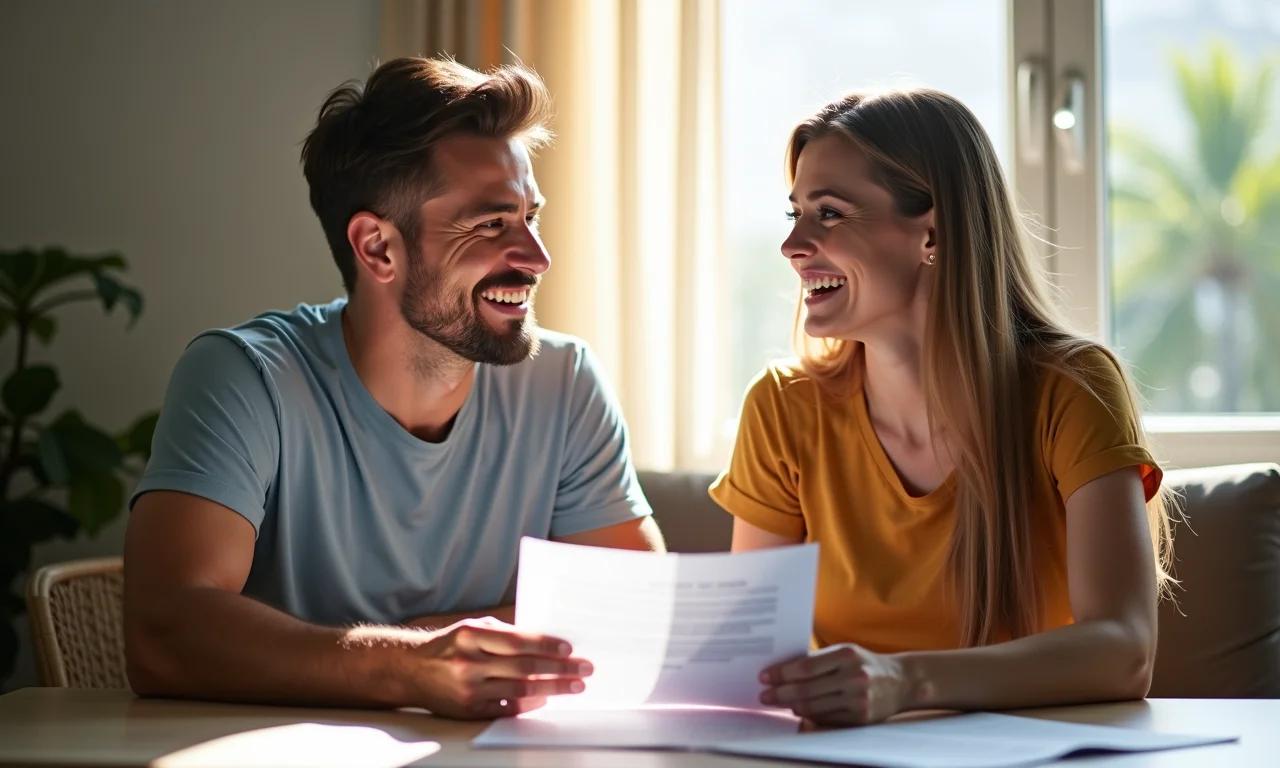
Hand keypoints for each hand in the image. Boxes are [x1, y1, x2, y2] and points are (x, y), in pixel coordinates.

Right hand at [414, 617, 591, 719]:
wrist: (411, 670)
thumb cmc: (450, 645)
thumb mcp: (473, 628)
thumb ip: (505, 633)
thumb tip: (545, 641)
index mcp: (471, 636)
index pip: (517, 641)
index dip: (546, 645)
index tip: (569, 648)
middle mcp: (469, 662)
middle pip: (524, 667)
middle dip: (559, 669)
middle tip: (584, 669)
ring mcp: (468, 689)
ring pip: (519, 690)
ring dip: (552, 688)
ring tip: (574, 686)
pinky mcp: (468, 710)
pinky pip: (506, 709)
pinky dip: (529, 704)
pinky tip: (545, 699)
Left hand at [759, 644, 916, 725]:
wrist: (902, 681)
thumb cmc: (865, 663)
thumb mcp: (845, 652)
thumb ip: (818, 660)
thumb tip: (782, 670)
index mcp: (847, 655)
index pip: (805, 667)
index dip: (781, 674)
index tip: (764, 677)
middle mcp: (853, 677)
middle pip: (806, 690)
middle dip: (780, 693)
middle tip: (764, 695)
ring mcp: (858, 700)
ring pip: (813, 707)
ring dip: (791, 706)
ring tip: (777, 702)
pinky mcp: (860, 718)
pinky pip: (826, 719)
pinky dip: (809, 715)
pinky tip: (799, 710)